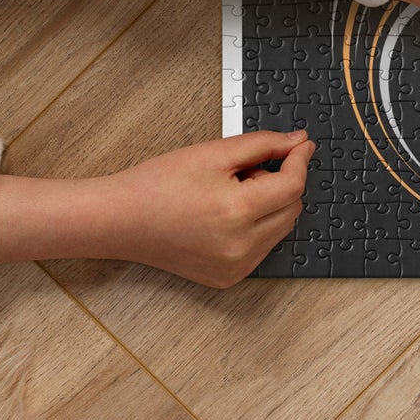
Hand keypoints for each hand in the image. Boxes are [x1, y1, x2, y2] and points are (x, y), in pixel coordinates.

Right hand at [0, 131, 314, 287]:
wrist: (119, 220)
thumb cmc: (158, 183)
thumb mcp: (213, 153)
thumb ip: (262, 144)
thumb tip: (299, 141)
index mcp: (237, 213)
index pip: (293, 185)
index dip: (299, 159)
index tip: (300, 144)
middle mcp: (241, 247)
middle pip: (292, 207)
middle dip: (278, 183)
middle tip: (242, 171)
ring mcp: (235, 268)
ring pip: (281, 228)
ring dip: (269, 205)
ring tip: (228, 193)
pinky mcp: (228, 278)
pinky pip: (263, 247)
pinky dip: (257, 227)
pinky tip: (223, 216)